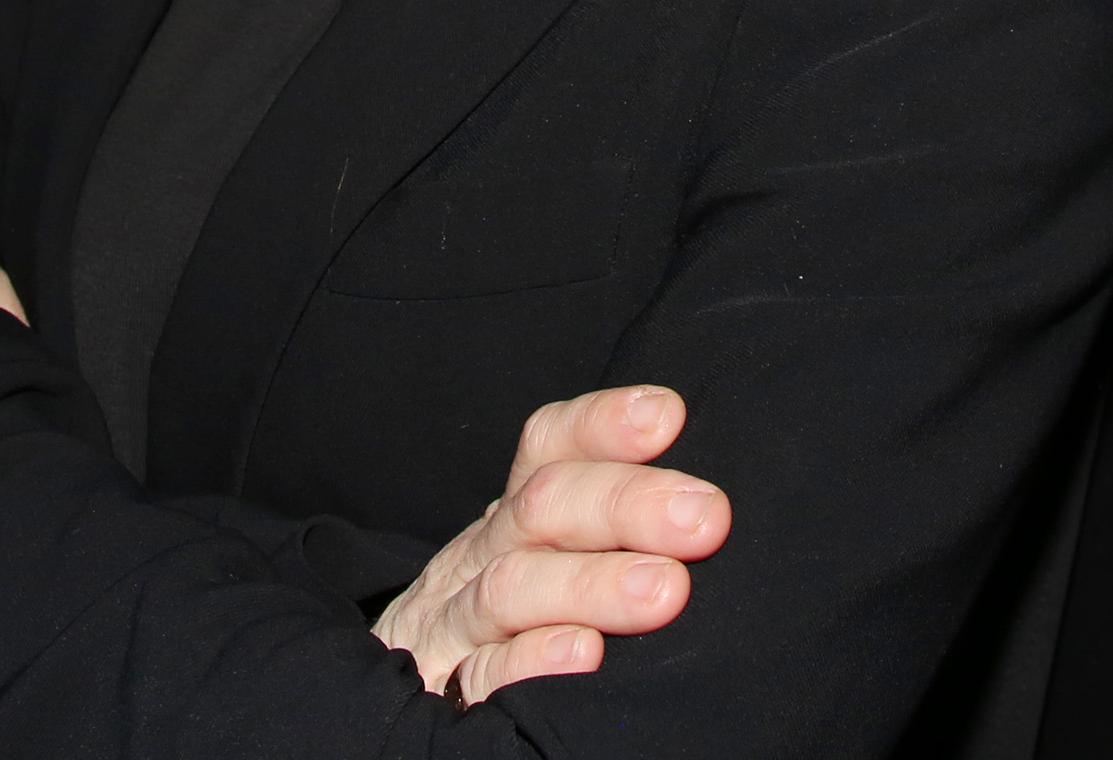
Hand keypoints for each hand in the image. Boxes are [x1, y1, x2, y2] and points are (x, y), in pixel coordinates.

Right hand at [374, 387, 727, 703]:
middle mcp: (481, 556)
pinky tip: (584, 655)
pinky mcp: (442, 692)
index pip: (550, 446)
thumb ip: (616, 523)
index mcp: (517, 514)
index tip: (667, 416)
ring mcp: (455, 624)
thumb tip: (711, 504)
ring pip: (513, 586)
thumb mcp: (555, 551)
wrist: (400, 696)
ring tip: (665, 591)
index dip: (603, 425)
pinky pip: (480, 675)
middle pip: (543, 507)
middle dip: (626, 503)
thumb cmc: (522, 617)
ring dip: (592, 583)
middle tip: (704, 519)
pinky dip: (531, 660)